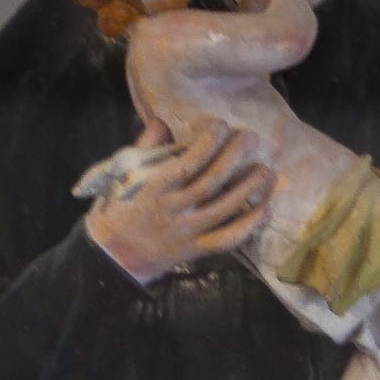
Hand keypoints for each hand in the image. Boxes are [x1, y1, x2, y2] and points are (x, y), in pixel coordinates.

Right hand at [85, 119, 270, 281]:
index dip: (206, 144)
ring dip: (248, 189)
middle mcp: (173, 210)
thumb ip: (144, 149)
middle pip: (210, 182)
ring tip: (267, 170)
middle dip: (233, 158)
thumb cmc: (118, 211)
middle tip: (252, 138)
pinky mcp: (196, 250)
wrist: (112, 258)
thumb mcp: (123, 176)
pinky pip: (228, 239)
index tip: (222, 125)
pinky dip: (250, 226)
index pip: (185, 163)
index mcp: (154, 189)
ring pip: (224, 209)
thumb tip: (162, 120)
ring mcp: (187, 232)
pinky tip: (267, 209)